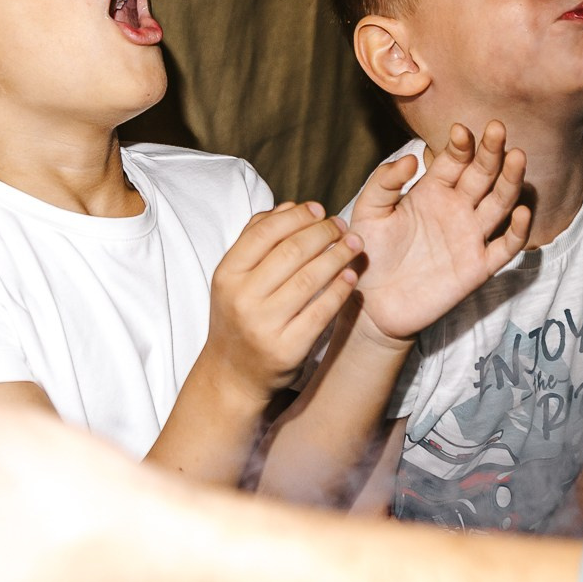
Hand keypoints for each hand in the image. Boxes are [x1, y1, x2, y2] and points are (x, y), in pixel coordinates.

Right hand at [203, 202, 360, 398]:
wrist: (232, 375)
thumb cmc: (238, 315)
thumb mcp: (235, 277)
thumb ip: (257, 237)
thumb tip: (291, 206)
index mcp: (227, 275)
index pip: (265, 232)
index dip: (297, 216)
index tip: (320, 209)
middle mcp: (243, 298)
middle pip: (292, 251)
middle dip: (323, 232)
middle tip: (343, 225)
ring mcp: (265, 326)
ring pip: (310, 279)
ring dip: (338, 256)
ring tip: (355, 244)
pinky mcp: (288, 349)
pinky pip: (321, 312)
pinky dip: (339, 290)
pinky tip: (351, 276)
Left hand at [350, 123, 530, 341]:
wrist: (371, 301)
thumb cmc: (369, 252)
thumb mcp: (369, 211)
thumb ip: (385, 182)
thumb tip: (411, 159)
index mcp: (432, 190)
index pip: (454, 161)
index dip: (460, 145)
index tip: (460, 131)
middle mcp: (456, 208)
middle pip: (482, 175)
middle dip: (491, 152)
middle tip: (498, 128)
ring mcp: (470, 236)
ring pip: (499, 203)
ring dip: (510, 181)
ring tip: (517, 157)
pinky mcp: (477, 267)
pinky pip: (505, 247)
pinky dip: (517, 231)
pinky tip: (521, 211)